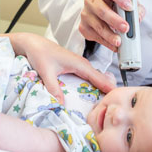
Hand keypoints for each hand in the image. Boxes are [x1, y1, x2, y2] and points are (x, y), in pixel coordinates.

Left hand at [0, 32, 115, 103]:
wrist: (33, 44)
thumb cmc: (40, 53)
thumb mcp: (46, 72)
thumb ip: (54, 88)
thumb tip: (61, 104)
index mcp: (80, 64)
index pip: (100, 78)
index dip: (110, 89)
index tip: (119, 100)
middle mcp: (82, 64)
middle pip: (101, 80)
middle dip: (108, 92)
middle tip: (113, 108)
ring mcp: (79, 65)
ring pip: (95, 79)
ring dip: (101, 89)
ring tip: (105, 105)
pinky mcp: (74, 67)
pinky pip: (88, 78)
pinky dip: (93, 86)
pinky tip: (91, 96)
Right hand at [79, 0, 144, 51]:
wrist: (99, 14)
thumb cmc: (115, 7)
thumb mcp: (128, 4)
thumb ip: (136, 9)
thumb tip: (138, 18)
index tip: (129, 7)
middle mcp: (92, 1)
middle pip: (102, 10)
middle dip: (115, 21)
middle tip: (126, 28)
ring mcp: (86, 14)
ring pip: (98, 26)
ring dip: (110, 35)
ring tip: (119, 41)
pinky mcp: (83, 27)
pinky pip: (95, 36)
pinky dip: (106, 42)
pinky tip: (114, 46)